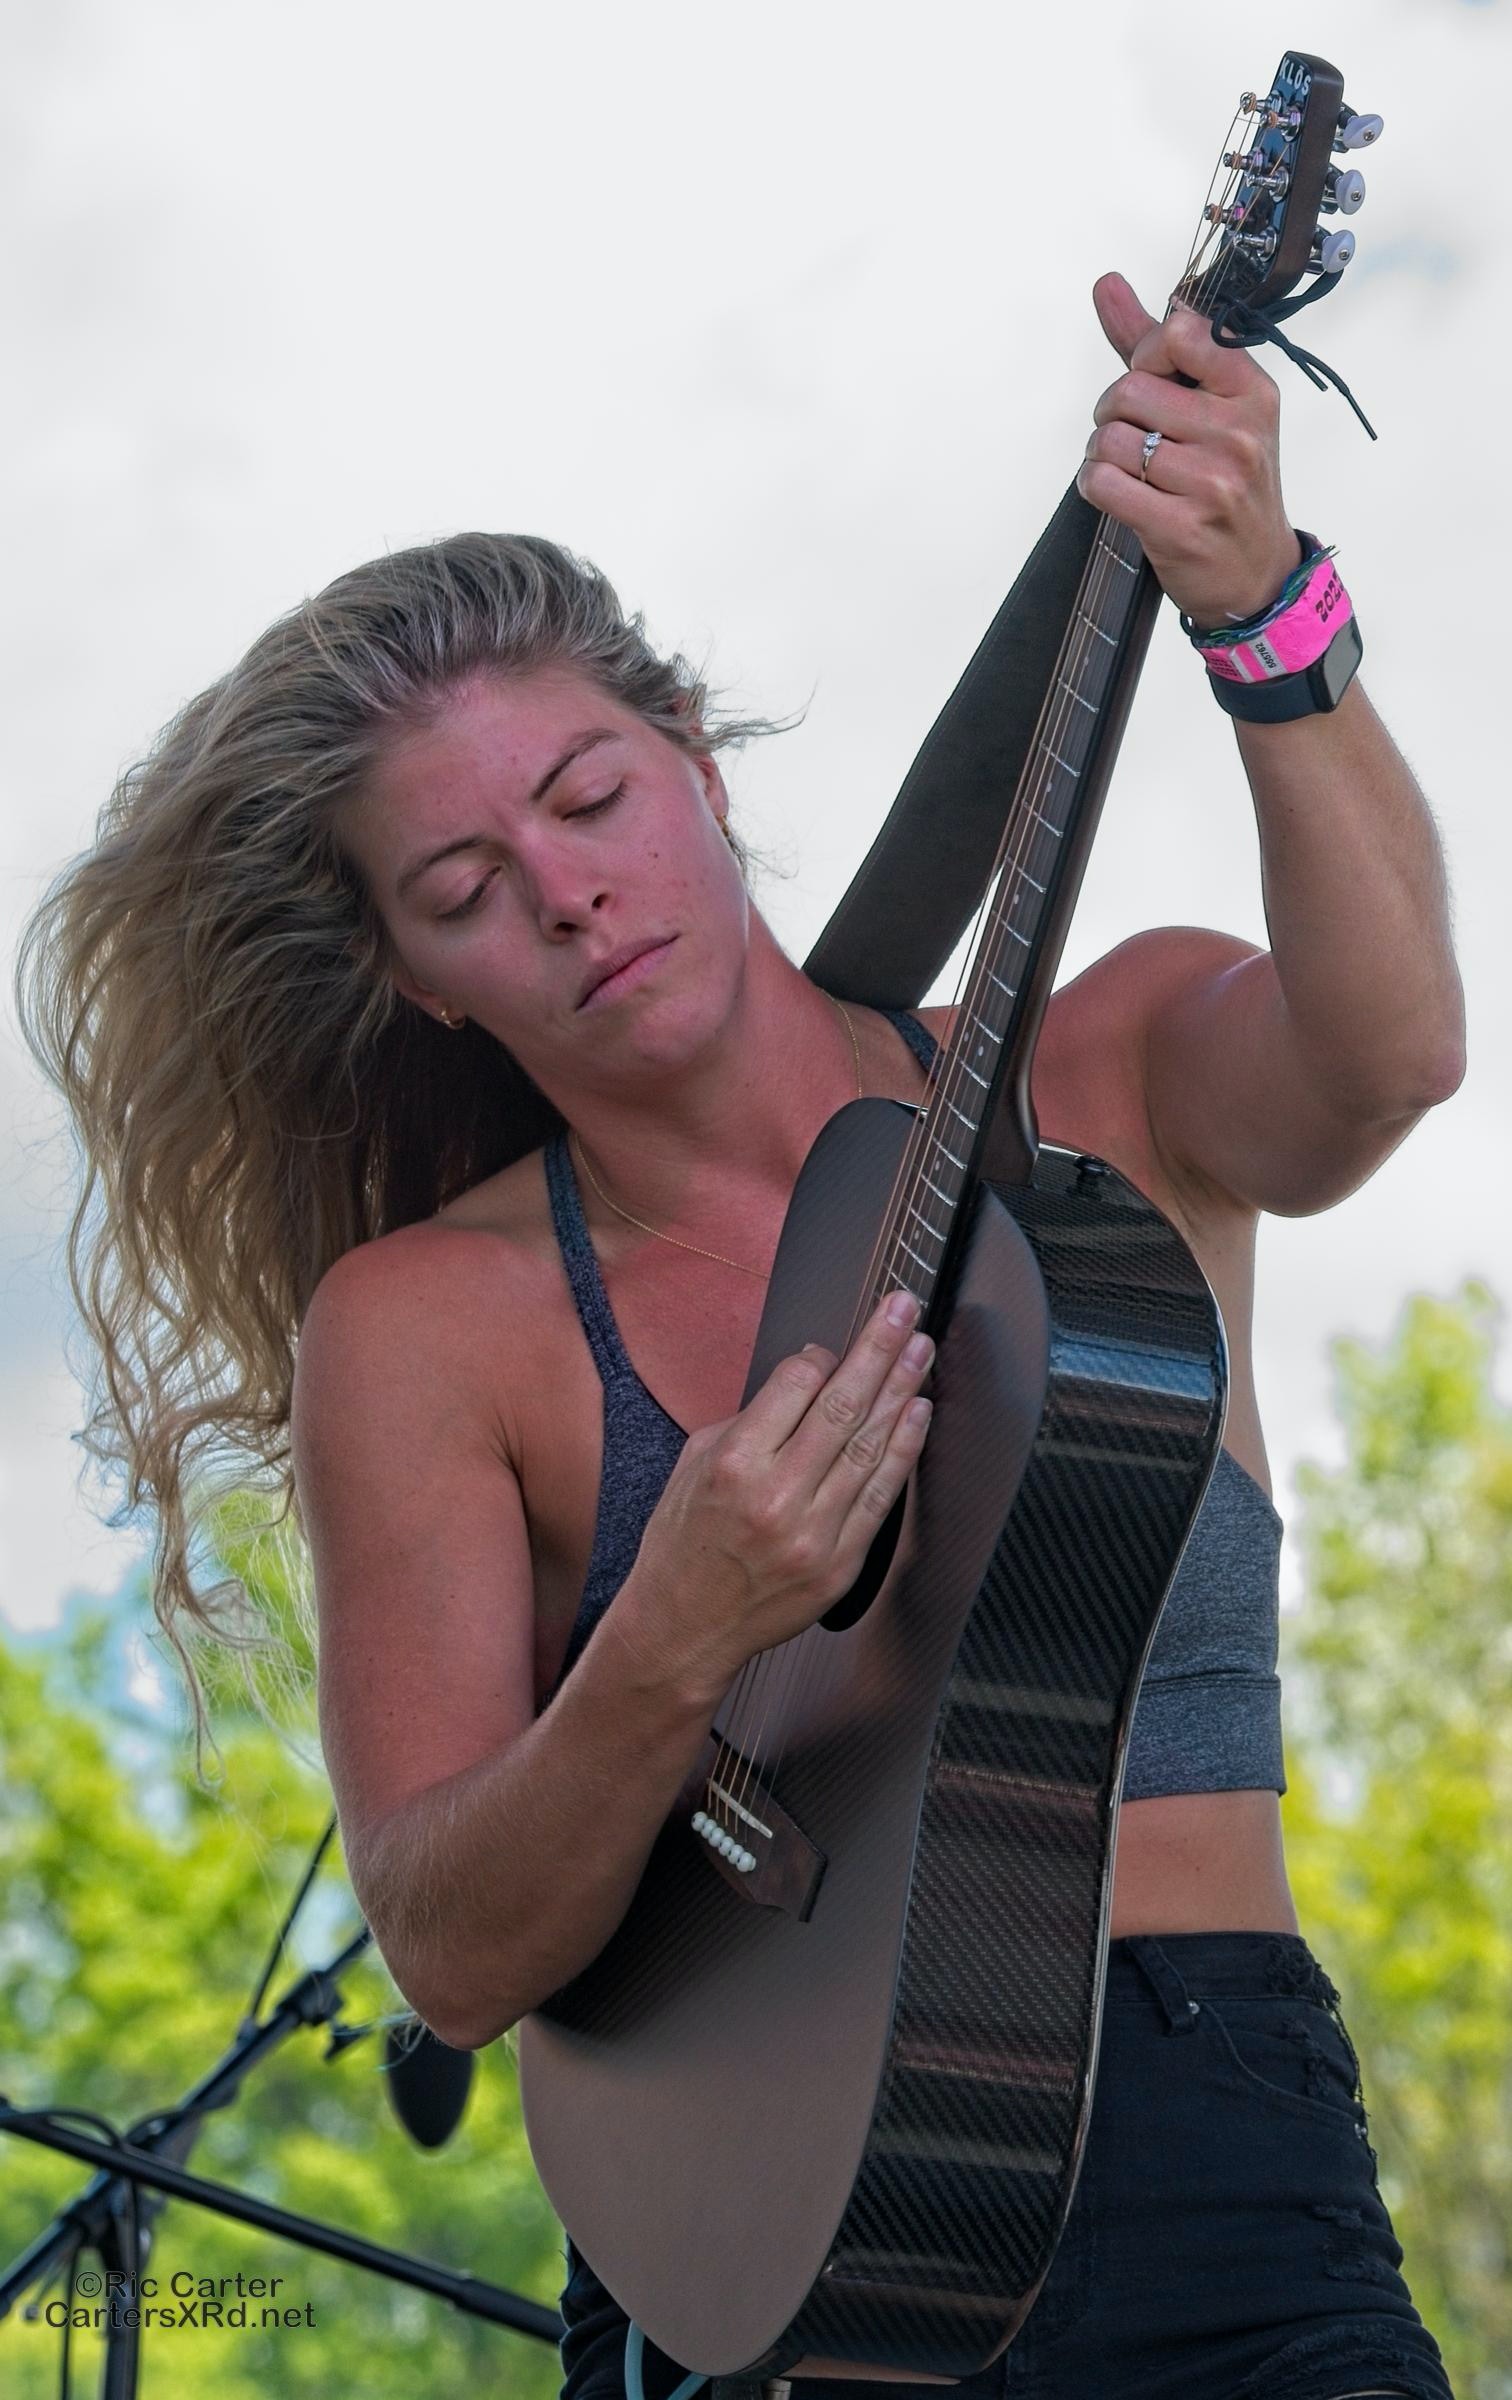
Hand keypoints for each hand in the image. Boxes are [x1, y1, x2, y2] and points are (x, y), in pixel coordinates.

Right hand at [627, 1288, 935, 1698]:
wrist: (683, 1627)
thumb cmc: (683, 1543)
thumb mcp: (693, 1466)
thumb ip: (752, 1420)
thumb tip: (807, 1379)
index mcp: (734, 1462)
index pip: (795, 1385)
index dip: (820, 1358)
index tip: (831, 1348)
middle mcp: (777, 1495)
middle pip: (843, 1404)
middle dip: (878, 1347)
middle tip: (904, 1308)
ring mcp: (814, 1533)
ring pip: (871, 1445)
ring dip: (902, 1389)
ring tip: (922, 1349)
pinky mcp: (839, 1563)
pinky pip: (881, 1496)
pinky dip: (904, 1450)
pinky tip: (918, 1413)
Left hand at [1075, 271, 1301, 627]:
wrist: (1254, 572)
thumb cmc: (1227, 480)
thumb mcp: (1211, 405)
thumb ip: (1154, 344)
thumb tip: (1106, 283)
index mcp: (1251, 390)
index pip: (1178, 335)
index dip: (1144, 357)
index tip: (1152, 382)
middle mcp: (1238, 432)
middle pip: (1129, 390)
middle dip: (1111, 412)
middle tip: (1126, 434)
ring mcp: (1212, 482)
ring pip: (1110, 439)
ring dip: (1099, 453)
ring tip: (1123, 467)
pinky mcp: (1180, 526)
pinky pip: (1103, 484)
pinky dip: (1094, 484)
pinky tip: (1113, 491)